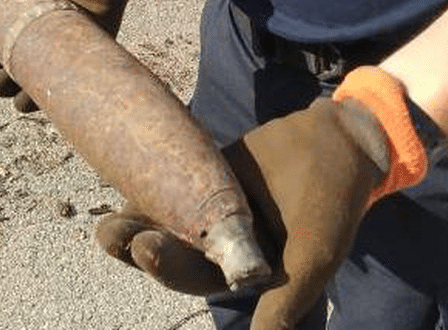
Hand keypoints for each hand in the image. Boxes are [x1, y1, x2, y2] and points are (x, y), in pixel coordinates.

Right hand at [0, 0, 134, 111]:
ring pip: (56, 73)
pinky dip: (68, 84)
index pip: (10, 51)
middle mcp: (54, 33)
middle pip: (30, 68)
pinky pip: (86, 67)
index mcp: (30, 21)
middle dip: (9, 82)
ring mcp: (77, 37)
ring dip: (35, 92)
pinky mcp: (102, 37)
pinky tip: (50, 96)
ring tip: (20, 101)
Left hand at [94, 96, 389, 325]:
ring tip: (108, 218)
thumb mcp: (312, 259)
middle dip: (141, 246)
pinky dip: (154, 181)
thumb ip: (283, 305)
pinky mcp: (209, 174)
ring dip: (136, 220)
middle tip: (114, 232)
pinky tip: (128, 176)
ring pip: (168, 219)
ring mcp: (213, 207)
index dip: (167, 268)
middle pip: (172, 251)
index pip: (195, 278)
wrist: (339, 143)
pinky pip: (177, 180)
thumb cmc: (331, 204)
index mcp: (242, 271)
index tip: (147, 248)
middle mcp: (222, 244)